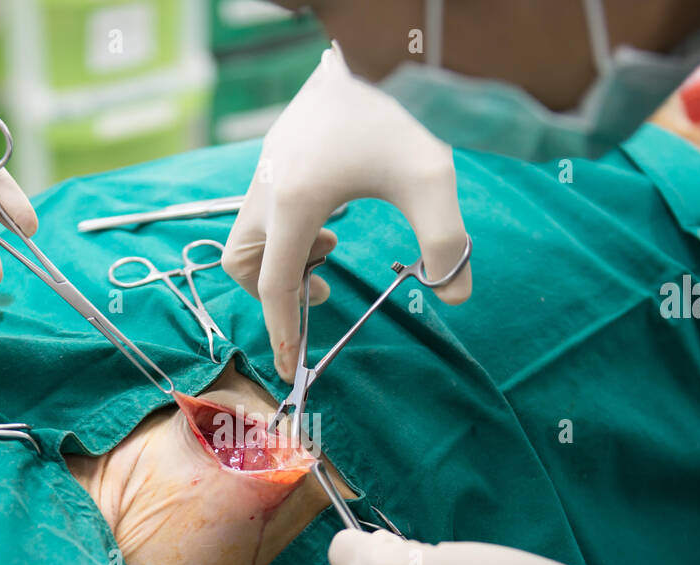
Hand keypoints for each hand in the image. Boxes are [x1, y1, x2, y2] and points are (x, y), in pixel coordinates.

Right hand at [222, 43, 471, 380]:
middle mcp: (264, 194)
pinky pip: (258, 222)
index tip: (289, 368)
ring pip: (246, 246)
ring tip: (330, 247)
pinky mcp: (264, 170)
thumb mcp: (430, 177)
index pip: (275, 285)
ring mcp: (259, 180)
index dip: (282, 331)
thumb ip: (446, 239)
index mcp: (295, 202)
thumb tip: (455, 294)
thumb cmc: (391, 119)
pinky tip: (330, 219)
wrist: (356, 60)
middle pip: (244, 269)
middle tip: (324, 287)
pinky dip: (284, 238)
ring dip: (281, 262)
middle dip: (276, 291)